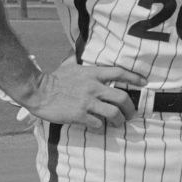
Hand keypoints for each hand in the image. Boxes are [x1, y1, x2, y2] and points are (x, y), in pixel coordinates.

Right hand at [19, 56, 146, 130]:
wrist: (36, 90)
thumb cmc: (53, 79)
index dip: (134, 77)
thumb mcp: (69, 66)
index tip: (144, 83)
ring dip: (119, 121)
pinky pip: (97, 124)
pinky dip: (101, 128)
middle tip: (131, 114)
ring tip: (119, 123)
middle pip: (122, 97)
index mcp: (93, 73)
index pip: (119, 73)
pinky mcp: (79, 115)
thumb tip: (75, 53)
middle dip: (130, 108)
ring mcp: (87, 102)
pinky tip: (100, 128)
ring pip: (113, 113)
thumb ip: (78, 62)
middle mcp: (93, 87)